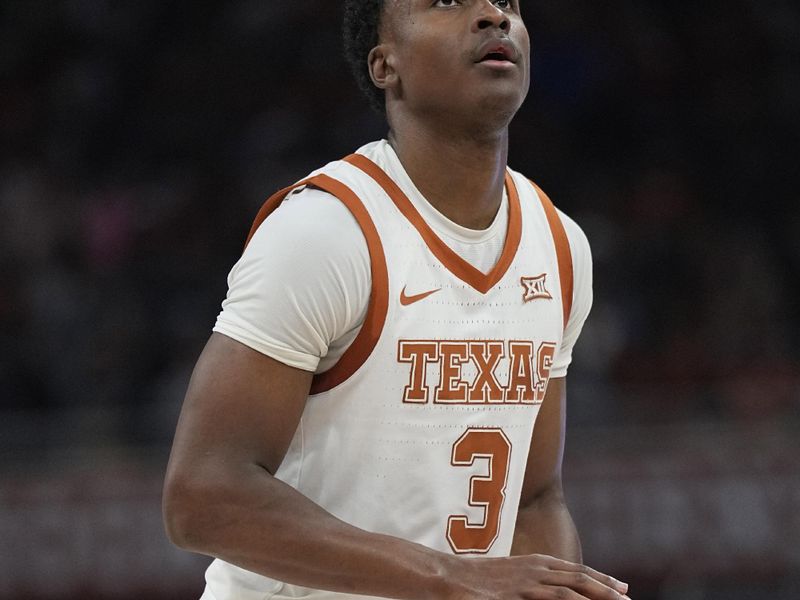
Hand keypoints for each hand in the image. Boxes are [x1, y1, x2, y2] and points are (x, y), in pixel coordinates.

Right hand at [445, 553, 629, 599]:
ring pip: (571, 591)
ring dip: (597, 597)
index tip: (621, 588)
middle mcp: (535, 569)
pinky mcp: (517, 595)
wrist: (446, 577)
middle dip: (606, 590)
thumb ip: (528, 582)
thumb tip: (539, 590)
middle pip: (579, 578)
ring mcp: (527, 583)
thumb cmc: (473, 580)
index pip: (575, 570)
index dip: (600, 579)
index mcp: (534, 562)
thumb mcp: (507, 578)